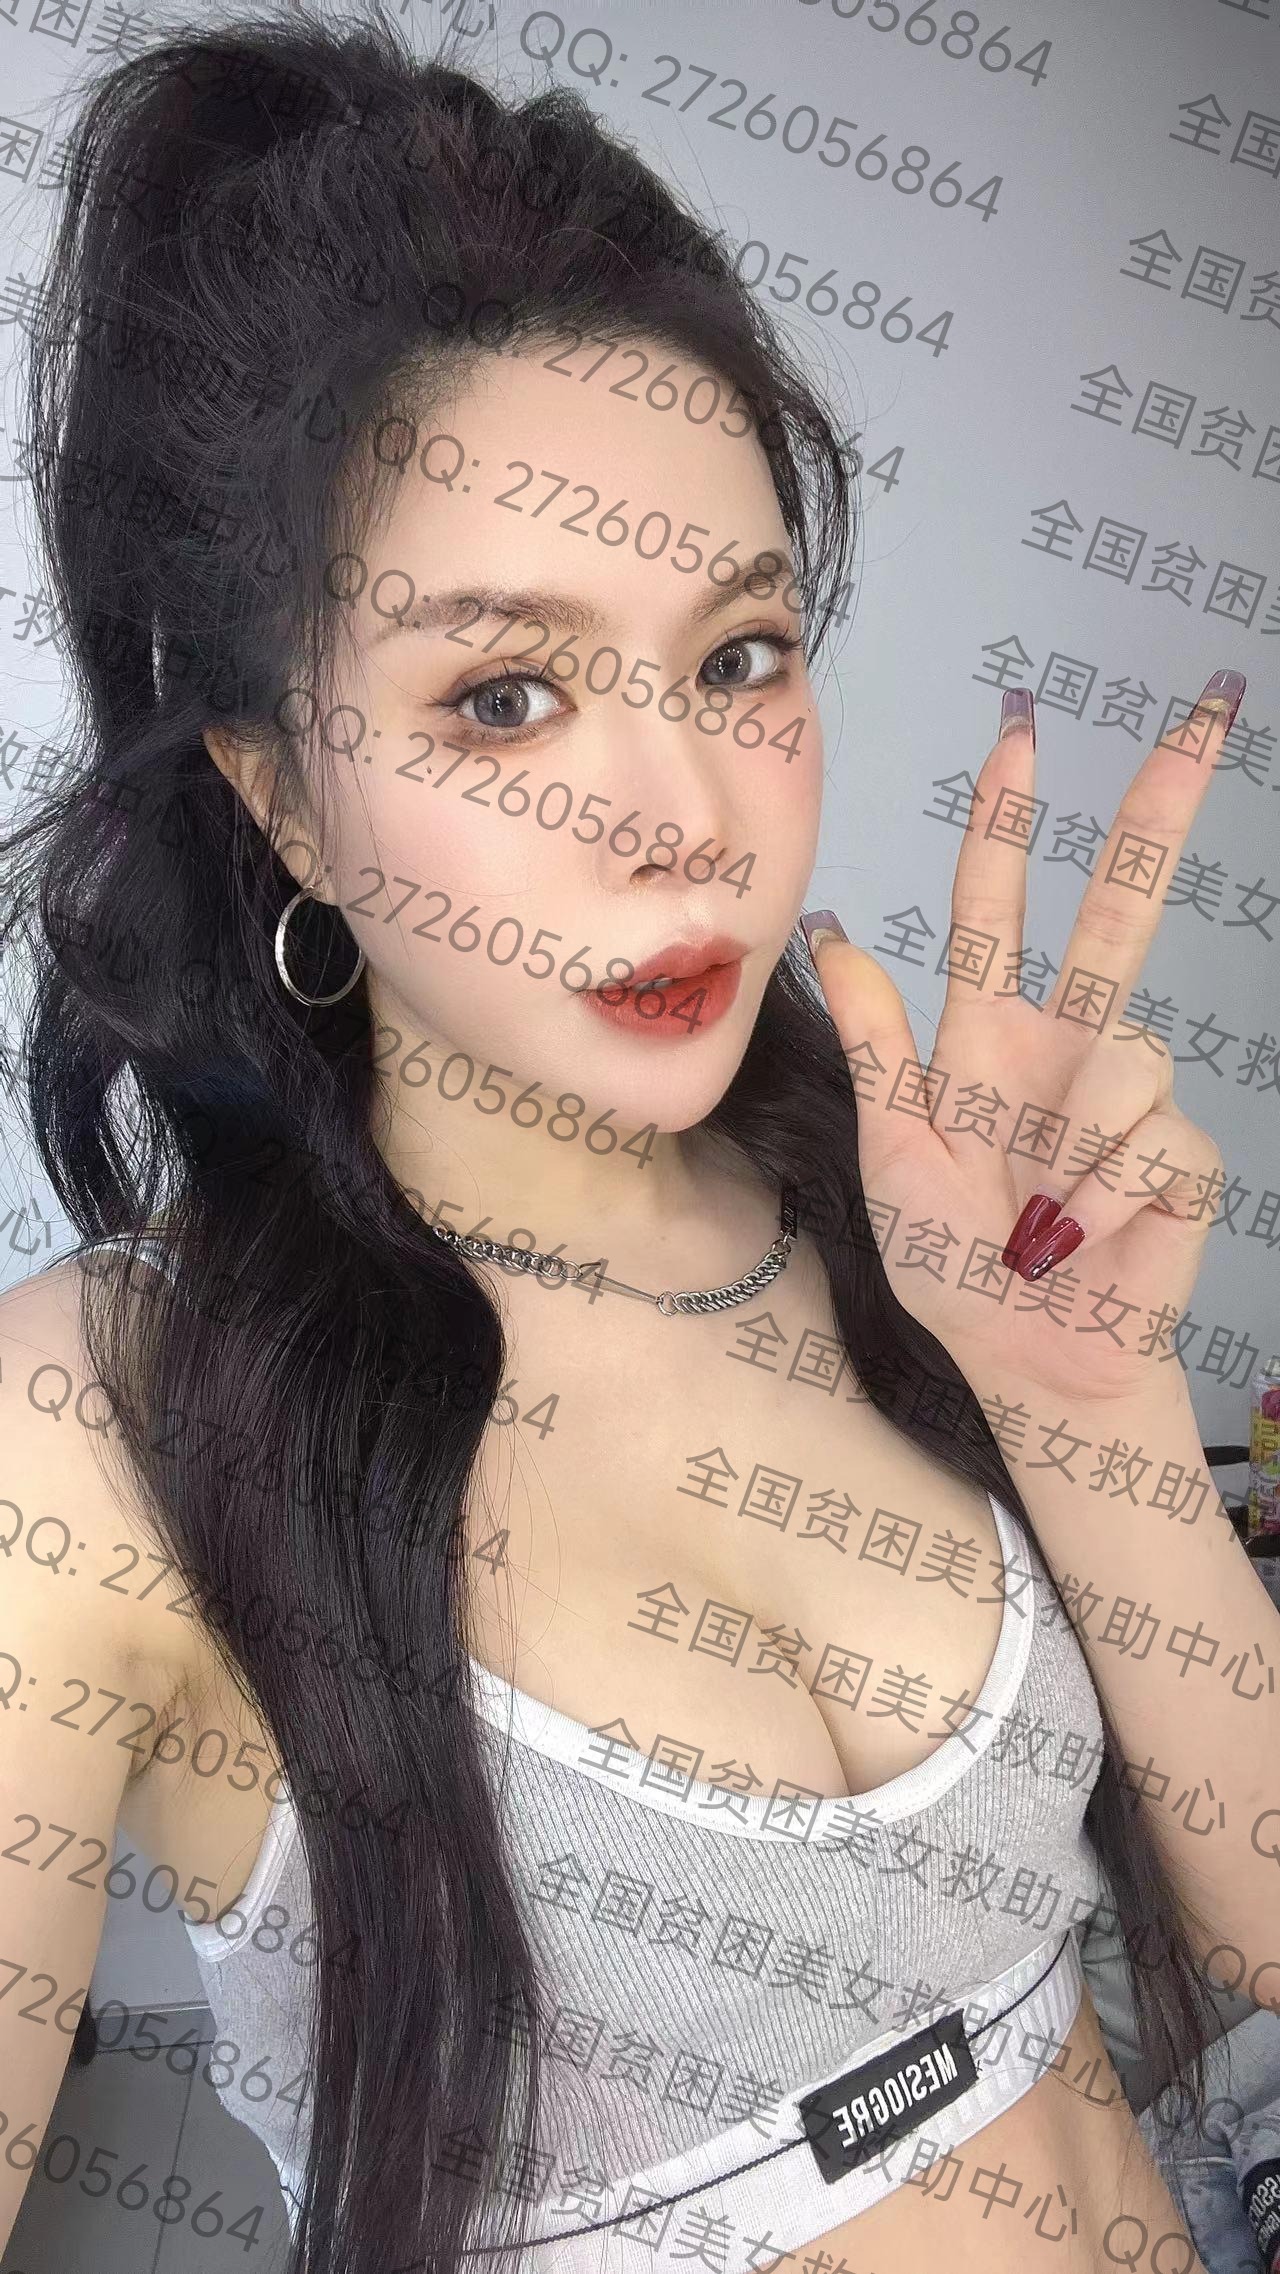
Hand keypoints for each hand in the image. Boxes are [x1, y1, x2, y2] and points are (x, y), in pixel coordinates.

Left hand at [801, 672, 1244, 1412]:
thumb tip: (841, 935)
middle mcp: (1071, 1049)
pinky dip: (1101, 1199)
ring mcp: (1131, 1099)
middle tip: (1208, 712)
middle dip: (1163, 810)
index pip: (1002, 909)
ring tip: (1034, 1213)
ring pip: (1134, 1051)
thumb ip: (881, 1046)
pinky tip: (1077, 1236)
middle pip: (1126, 909)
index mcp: (991, 1038)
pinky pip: (1152, 1141)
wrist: (1023, 1358)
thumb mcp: (890, 1152)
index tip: (1021, 735)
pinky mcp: (1181, 1154)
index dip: (1009, 823)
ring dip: (1072, 1146)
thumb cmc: (952, 1263)